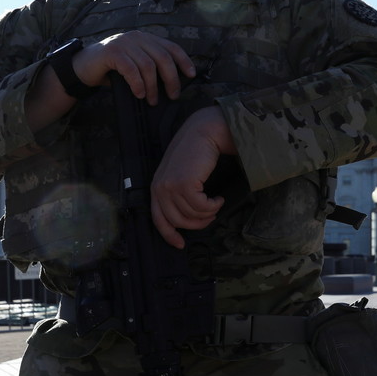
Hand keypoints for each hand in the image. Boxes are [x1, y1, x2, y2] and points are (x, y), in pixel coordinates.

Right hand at [74, 31, 195, 104]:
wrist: (83, 66)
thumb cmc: (113, 69)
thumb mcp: (135, 64)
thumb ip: (151, 67)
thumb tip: (173, 84)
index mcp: (146, 39)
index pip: (171, 47)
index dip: (184, 60)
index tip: (191, 74)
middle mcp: (137, 38)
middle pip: (163, 58)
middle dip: (171, 79)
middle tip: (173, 95)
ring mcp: (124, 43)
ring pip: (148, 66)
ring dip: (153, 86)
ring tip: (153, 100)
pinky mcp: (112, 52)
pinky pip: (131, 70)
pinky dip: (138, 84)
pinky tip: (139, 94)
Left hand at [150, 107, 236, 247]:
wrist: (206, 130)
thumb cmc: (198, 150)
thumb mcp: (183, 172)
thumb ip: (179, 191)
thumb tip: (191, 215)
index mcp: (157, 186)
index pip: (158, 219)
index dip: (169, 234)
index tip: (180, 244)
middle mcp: (160, 188)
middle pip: (177, 221)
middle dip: (197, 224)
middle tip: (211, 216)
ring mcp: (170, 186)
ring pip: (192, 215)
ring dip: (208, 213)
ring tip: (217, 203)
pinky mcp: (184, 184)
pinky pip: (200, 207)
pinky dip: (213, 206)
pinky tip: (219, 198)